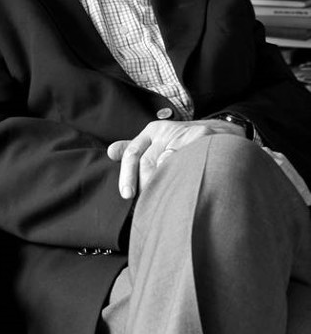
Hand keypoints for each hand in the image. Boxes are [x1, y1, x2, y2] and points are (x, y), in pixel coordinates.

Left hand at [107, 119, 244, 199]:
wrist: (224, 133)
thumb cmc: (186, 142)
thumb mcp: (159, 140)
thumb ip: (135, 147)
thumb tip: (110, 152)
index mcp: (153, 131)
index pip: (133, 153)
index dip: (127, 175)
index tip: (127, 195)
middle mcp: (166, 130)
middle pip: (146, 162)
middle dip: (145, 186)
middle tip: (150, 203)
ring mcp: (185, 133)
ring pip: (165, 165)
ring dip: (164, 185)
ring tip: (167, 199)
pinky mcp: (202, 137)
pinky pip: (186, 163)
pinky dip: (181, 177)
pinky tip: (182, 188)